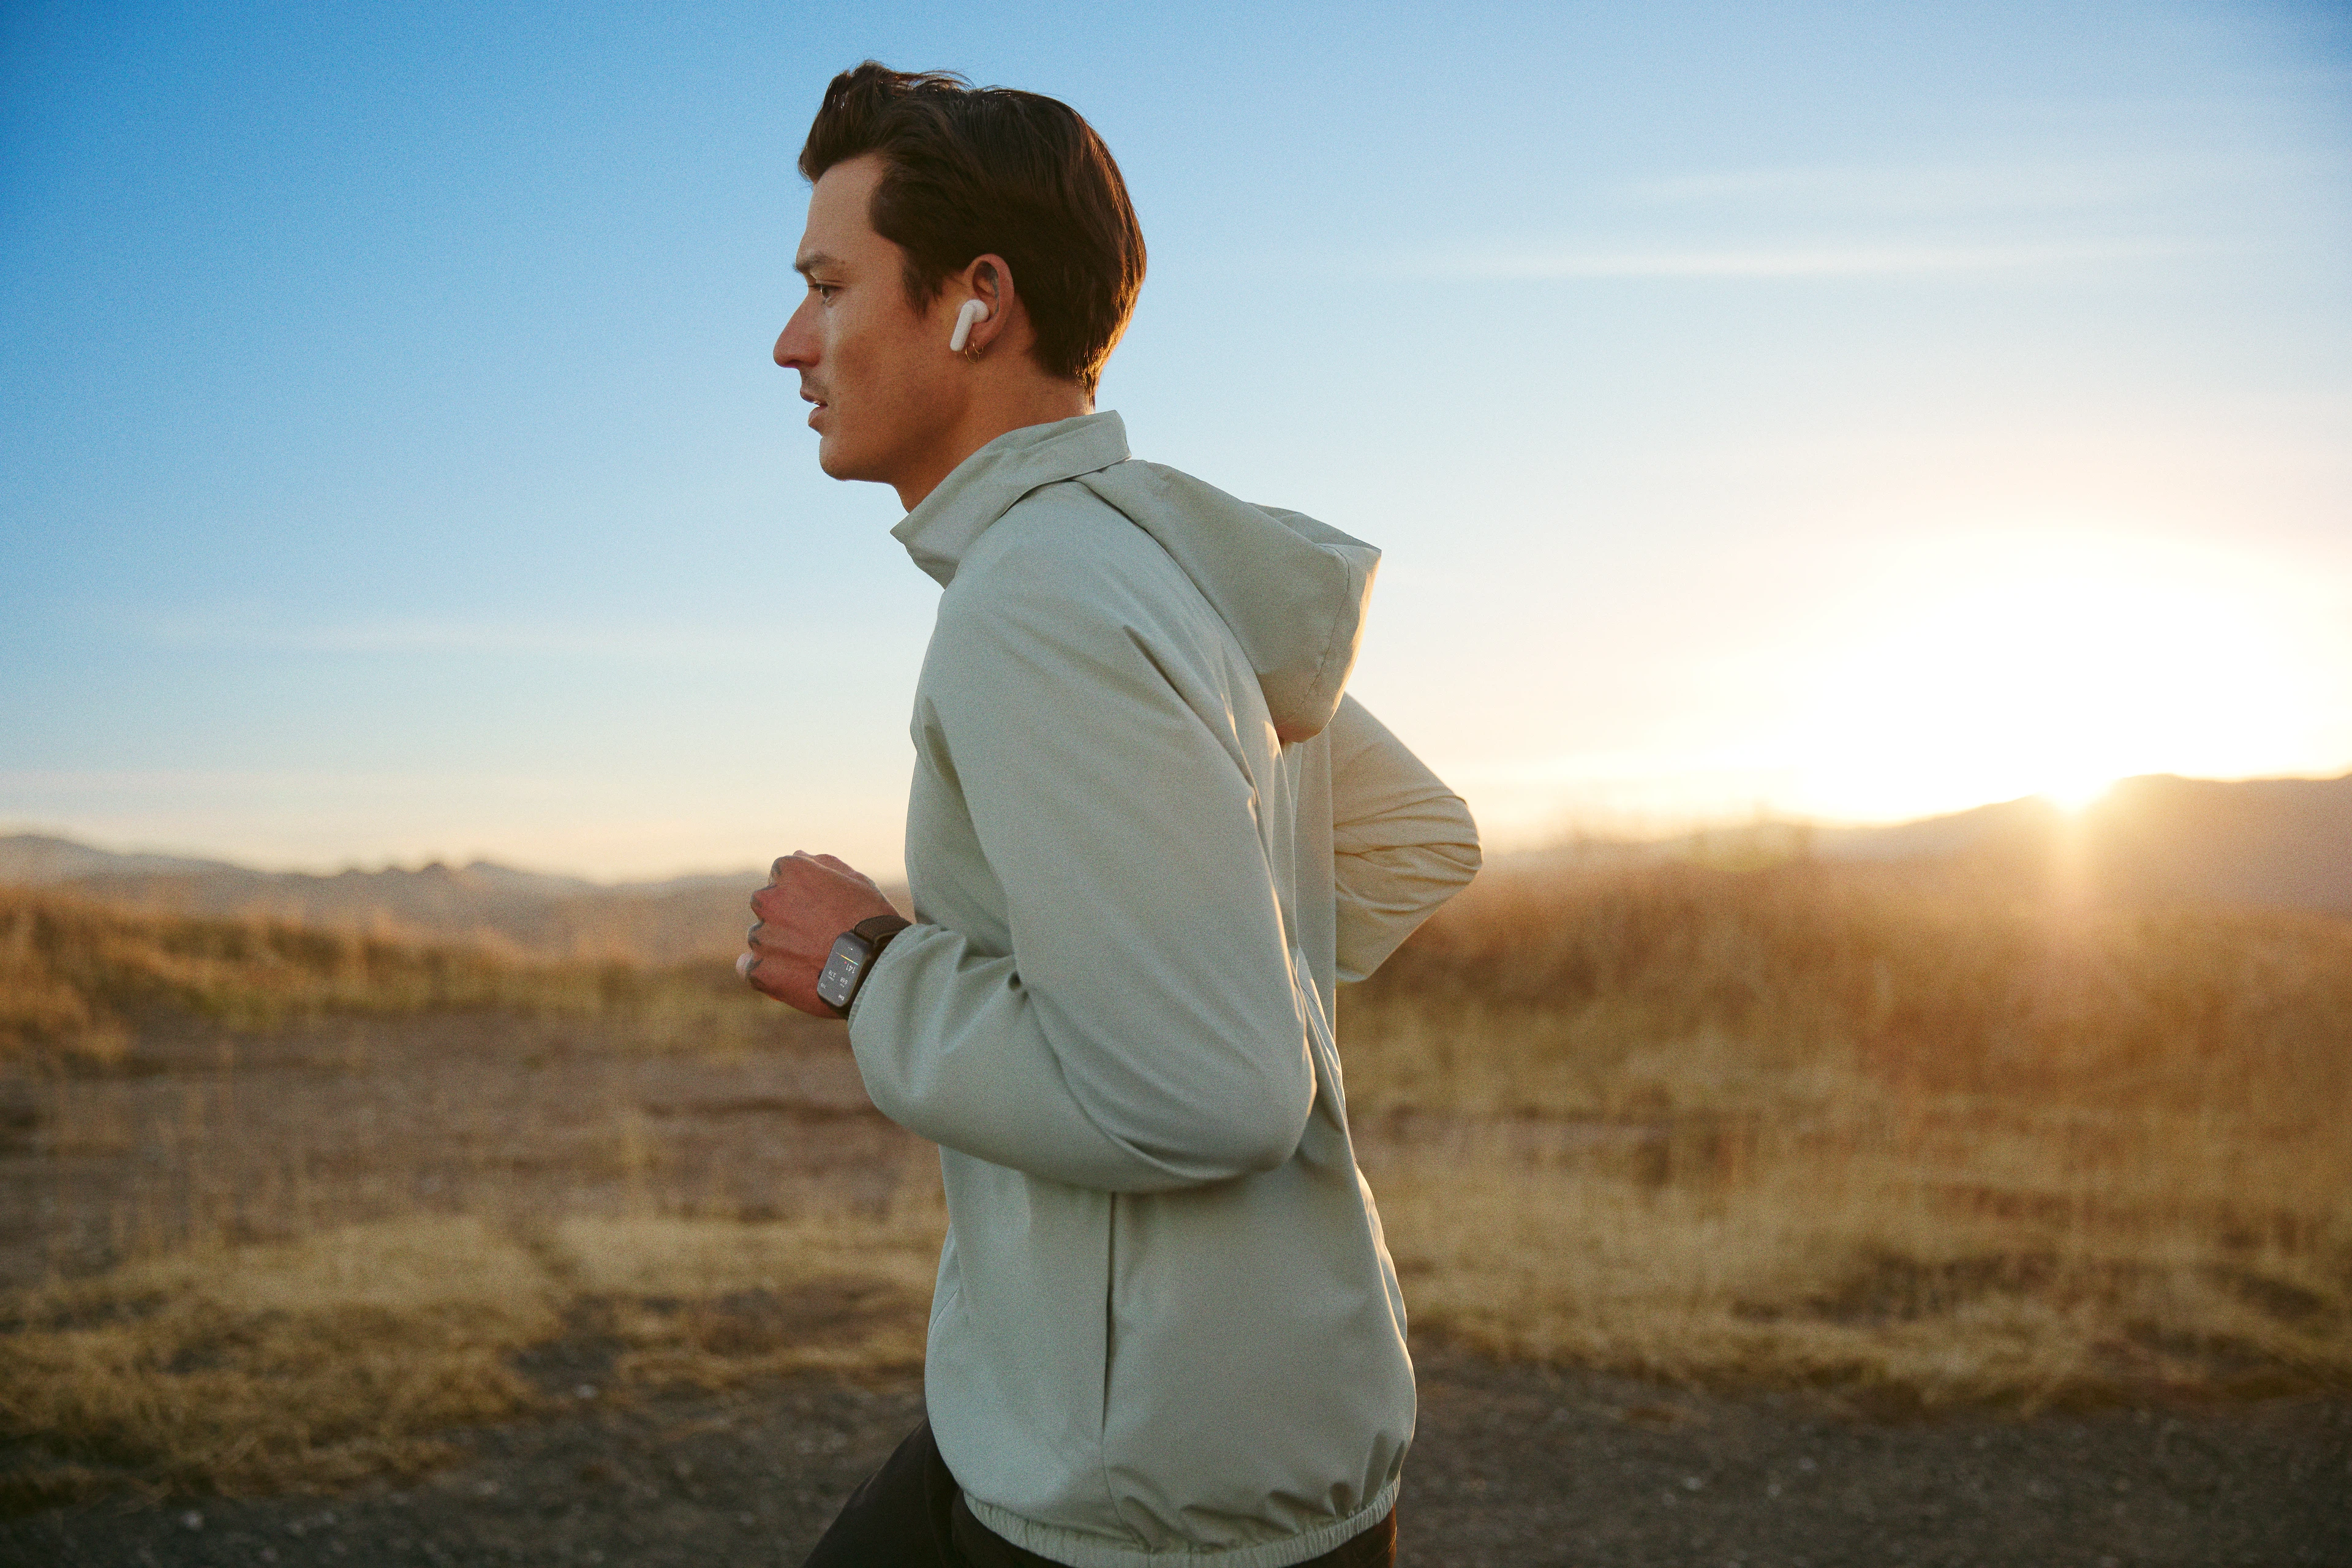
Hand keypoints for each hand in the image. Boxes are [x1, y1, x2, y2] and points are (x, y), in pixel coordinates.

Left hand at [743, 852, 899, 1015]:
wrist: (875, 969)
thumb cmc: (870, 920)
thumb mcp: (855, 880)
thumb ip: (822, 864)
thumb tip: (799, 854)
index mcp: (788, 872)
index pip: (781, 877)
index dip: (802, 893)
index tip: (821, 908)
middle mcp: (767, 899)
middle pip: (767, 905)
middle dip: (785, 917)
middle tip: (817, 935)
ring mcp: (761, 936)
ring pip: (762, 938)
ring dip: (779, 945)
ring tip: (813, 959)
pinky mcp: (760, 970)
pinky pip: (751, 968)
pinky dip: (767, 971)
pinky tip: (793, 975)